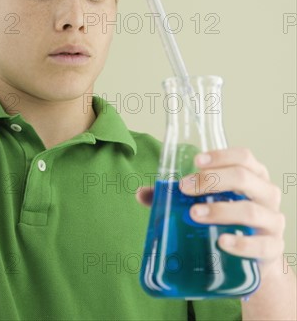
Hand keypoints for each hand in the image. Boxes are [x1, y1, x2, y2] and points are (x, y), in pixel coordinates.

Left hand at [136, 147, 285, 278]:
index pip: (242, 156)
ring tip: (194, 214)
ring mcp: (272, 221)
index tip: (196, 161)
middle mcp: (266, 194)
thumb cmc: (229, 220)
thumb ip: (175, 196)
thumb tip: (141, 193)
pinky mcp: (272, 248)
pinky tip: (222, 242)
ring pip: (250, 210)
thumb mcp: (208, 202)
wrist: (256, 258)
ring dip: (220, 210)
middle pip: (244, 177)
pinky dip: (240, 243)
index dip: (220, 156)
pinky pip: (260, 245)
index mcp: (252, 175)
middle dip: (212, 180)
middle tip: (185, 188)